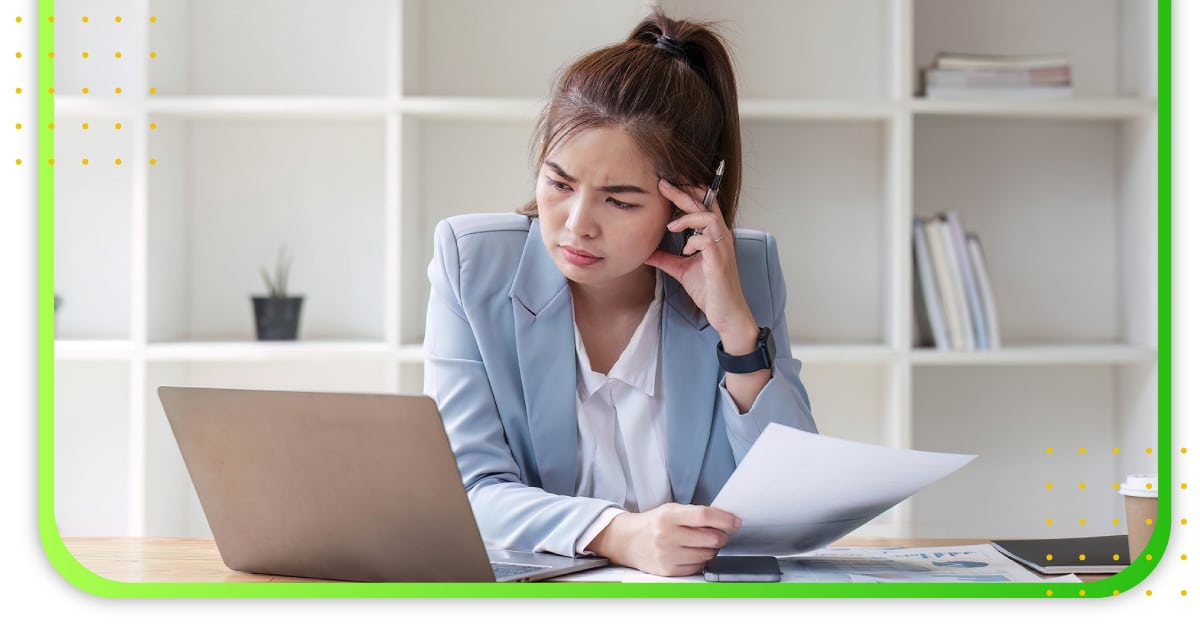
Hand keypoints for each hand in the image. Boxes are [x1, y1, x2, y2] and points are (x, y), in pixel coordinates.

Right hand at [585, 503, 741, 576]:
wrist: (626, 541)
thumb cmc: (653, 523)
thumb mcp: (671, 510)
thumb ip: (696, 514)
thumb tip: (726, 519)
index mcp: (668, 515)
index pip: (704, 516)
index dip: (725, 519)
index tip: (735, 521)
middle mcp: (667, 536)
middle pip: (710, 538)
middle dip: (720, 536)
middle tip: (718, 533)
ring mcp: (667, 555)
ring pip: (706, 555)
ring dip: (711, 549)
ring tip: (703, 543)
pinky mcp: (668, 570)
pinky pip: (697, 568)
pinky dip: (701, 561)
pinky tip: (693, 553)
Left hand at [646, 179, 755, 341]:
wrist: (726, 313)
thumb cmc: (709, 290)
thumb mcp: (681, 270)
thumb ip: (666, 258)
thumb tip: (645, 251)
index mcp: (713, 236)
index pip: (703, 206)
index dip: (687, 192)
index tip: (666, 185)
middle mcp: (721, 238)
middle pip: (705, 205)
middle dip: (683, 192)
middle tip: (662, 185)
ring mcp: (722, 249)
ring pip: (709, 218)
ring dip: (687, 218)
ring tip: (671, 227)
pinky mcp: (719, 262)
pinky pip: (707, 241)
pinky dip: (693, 242)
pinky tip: (685, 251)